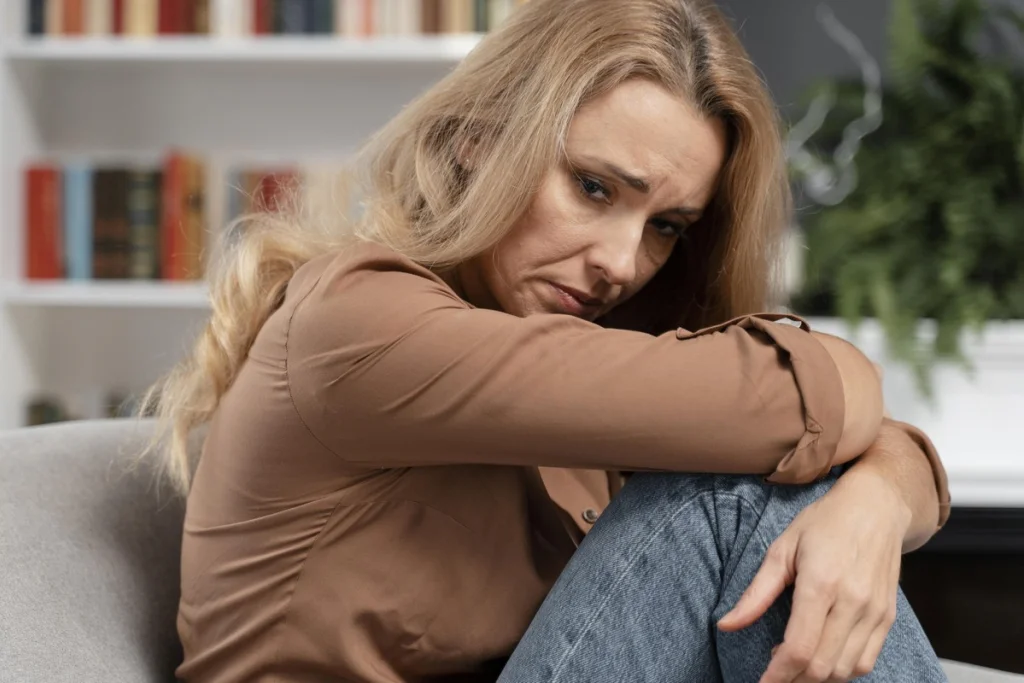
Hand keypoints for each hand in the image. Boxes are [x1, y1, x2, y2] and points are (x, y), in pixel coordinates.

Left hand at [717, 468, 911, 681]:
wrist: (876, 508)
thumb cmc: (825, 523)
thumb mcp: (781, 549)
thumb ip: (756, 593)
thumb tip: (726, 625)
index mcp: (821, 583)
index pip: (799, 648)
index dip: (777, 675)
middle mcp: (852, 602)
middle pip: (821, 666)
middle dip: (793, 680)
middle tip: (773, 673)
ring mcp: (874, 612)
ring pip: (845, 670)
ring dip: (816, 678)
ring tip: (792, 663)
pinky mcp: (887, 618)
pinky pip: (866, 662)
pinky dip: (841, 671)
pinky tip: (820, 658)